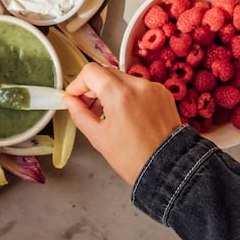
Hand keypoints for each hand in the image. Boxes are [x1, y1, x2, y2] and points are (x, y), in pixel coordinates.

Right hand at [64, 63, 180, 184]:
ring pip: (123, 78)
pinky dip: (128, 95)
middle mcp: (138, 85)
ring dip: (110, 90)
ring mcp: (153, 87)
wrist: (168, 168)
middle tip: (88, 107)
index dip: (78, 83)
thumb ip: (80, 115)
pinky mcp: (163, 93)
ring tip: (108, 114)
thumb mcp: (99, 138)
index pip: (91, 72)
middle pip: (106, 72)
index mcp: (119, 95)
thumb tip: (71, 102)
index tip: (75, 96)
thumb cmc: (134, 159)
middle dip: (93, 87)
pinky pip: (139, 86)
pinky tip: (126, 115)